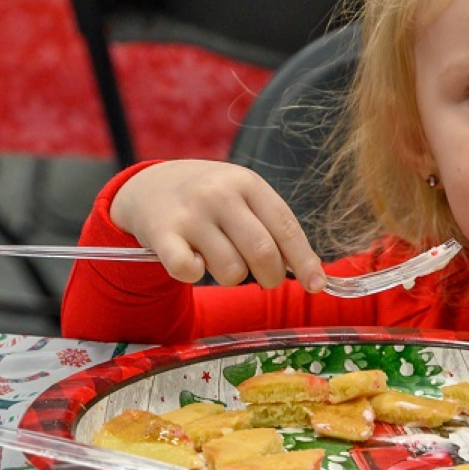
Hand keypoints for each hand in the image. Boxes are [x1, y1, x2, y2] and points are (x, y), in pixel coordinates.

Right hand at [109, 160, 325, 292]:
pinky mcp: (161, 234)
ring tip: (220, 258)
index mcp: (248, 183)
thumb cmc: (213, 200)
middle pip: (263, 253)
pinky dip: (195, 275)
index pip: (286, 227)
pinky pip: (189, 272)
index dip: (305, 261)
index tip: (317, 285)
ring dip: (232, 277)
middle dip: (271, 277)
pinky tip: (193, 260)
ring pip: (230, 270)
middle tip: (266, 279)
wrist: (151, 186)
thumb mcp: (245, 198)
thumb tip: (313, 274)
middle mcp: (219, 194)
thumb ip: (276, 229)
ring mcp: (190, 213)